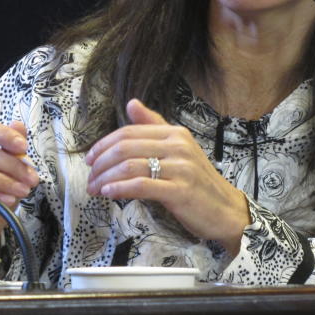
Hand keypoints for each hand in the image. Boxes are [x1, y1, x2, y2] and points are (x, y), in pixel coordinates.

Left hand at [84, 99, 249, 254]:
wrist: (225, 210)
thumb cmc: (198, 182)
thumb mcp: (178, 149)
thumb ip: (154, 126)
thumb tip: (131, 103)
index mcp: (175, 133)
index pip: (129, 132)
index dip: (104, 144)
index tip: (90, 159)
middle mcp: (178, 146)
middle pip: (125, 148)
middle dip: (100, 163)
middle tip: (89, 177)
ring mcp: (181, 168)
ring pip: (130, 166)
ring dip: (105, 178)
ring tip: (94, 189)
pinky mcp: (180, 191)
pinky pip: (142, 186)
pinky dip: (120, 188)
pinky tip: (109, 193)